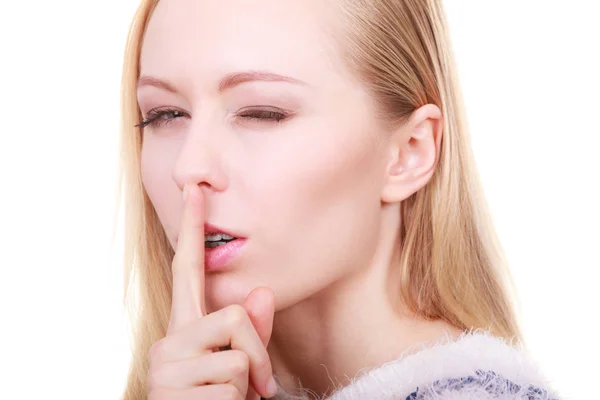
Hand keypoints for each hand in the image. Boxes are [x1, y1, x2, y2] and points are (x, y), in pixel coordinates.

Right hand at [147, 183, 276, 398]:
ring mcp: (165, 368)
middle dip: (257, 352)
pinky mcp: (169, 392)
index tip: (195, 189)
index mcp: (184, 327)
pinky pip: (232, 389)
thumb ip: (251, 330)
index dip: (191, 228)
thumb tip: (263, 293)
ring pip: (238, 359)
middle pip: (235, 315)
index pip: (186, 268)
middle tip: (257, 384)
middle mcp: (168, 341)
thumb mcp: (238, 364)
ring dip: (248, 387)